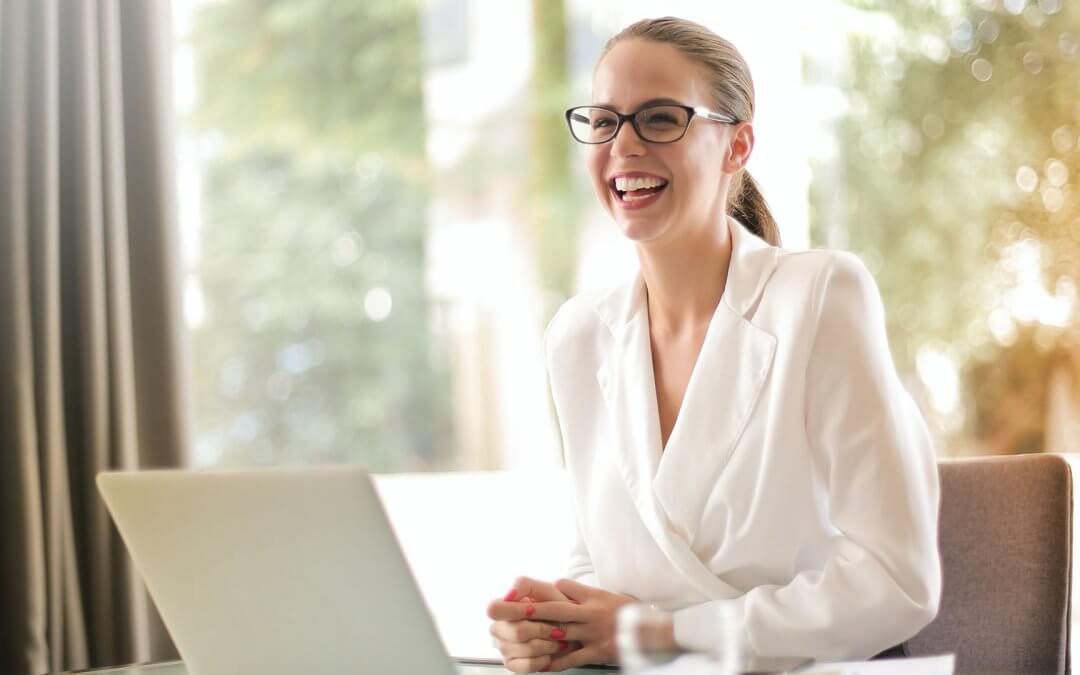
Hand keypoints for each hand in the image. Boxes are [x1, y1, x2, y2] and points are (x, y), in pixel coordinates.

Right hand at [487, 577, 579, 672]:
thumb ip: (525, 586)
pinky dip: (544, 659)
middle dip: (542, 630)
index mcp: (502, 606)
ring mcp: (503, 646)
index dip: (513, 611)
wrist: (570, 628)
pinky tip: (550, 652)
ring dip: (548, 645)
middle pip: (516, 632)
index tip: (533, 610)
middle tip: (558, 628)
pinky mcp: (511, 663)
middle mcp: (498, 627)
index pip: (494, 609)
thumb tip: (509, 595)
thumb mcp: (546, 590)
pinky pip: (527, 665)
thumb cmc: (557, 606)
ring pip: (525, 649)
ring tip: (559, 640)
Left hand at [517, 578, 637, 670]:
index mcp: (593, 596)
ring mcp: (593, 633)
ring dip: (536, 635)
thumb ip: (583, 593)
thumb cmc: (627, 613)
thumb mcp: (607, 596)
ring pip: (559, 633)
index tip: (521, 591)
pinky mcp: (597, 652)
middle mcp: (590, 612)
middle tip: (508, 608)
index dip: (544, 589)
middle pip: (554, 608)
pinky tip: (541, 665)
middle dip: (529, 609)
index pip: (564, 587)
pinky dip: (555, 663)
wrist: (652, 632)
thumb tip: (558, 585)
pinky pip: (572, 658)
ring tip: (516, 636)